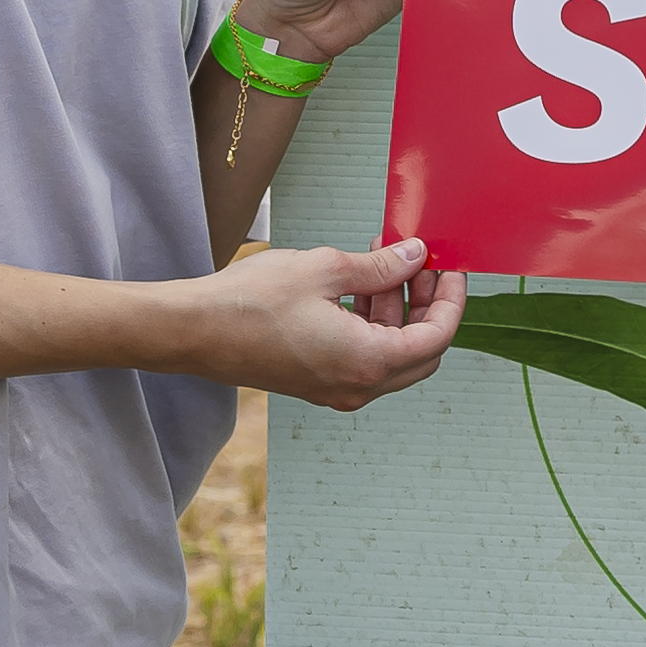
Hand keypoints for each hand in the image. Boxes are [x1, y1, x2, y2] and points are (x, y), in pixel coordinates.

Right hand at [152, 237, 465, 409]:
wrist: (194, 331)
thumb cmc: (251, 302)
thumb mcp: (326, 270)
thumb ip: (380, 267)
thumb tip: (414, 257)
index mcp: (367, 362)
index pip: (436, 339)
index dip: (451, 301)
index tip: (450, 269)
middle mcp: (357, 386)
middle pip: (420, 352)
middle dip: (428, 306)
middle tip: (422, 265)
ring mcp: (336, 389)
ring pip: (391, 353)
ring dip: (397, 310)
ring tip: (386, 261)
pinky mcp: (316, 382)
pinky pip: (362, 356)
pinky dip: (371, 323)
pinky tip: (358, 284)